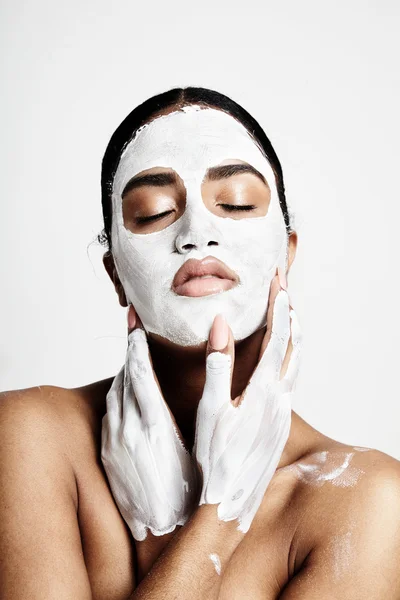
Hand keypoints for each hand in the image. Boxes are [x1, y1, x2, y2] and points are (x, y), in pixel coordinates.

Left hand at [101, 308, 198, 540]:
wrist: (161, 528)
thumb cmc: (190, 490)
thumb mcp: (199, 448)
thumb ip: (199, 412)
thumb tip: (212, 383)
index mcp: (154, 425)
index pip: (138, 373)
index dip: (136, 345)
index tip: (136, 323)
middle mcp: (128, 430)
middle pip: (123, 378)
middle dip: (129, 350)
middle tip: (133, 325)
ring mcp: (114, 441)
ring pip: (115, 394)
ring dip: (125, 372)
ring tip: (135, 356)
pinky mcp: (108, 452)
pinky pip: (110, 413)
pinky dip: (119, 395)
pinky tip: (129, 392)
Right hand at [193, 275, 301, 533]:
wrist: (232, 498)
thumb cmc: (215, 456)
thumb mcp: (211, 408)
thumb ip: (218, 363)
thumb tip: (222, 323)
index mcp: (263, 388)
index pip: (276, 335)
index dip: (277, 305)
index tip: (276, 279)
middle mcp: (281, 396)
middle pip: (294, 343)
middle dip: (289, 310)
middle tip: (284, 285)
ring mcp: (284, 409)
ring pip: (297, 360)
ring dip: (294, 332)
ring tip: (288, 313)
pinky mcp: (281, 420)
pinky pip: (293, 377)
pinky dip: (291, 354)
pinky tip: (282, 356)